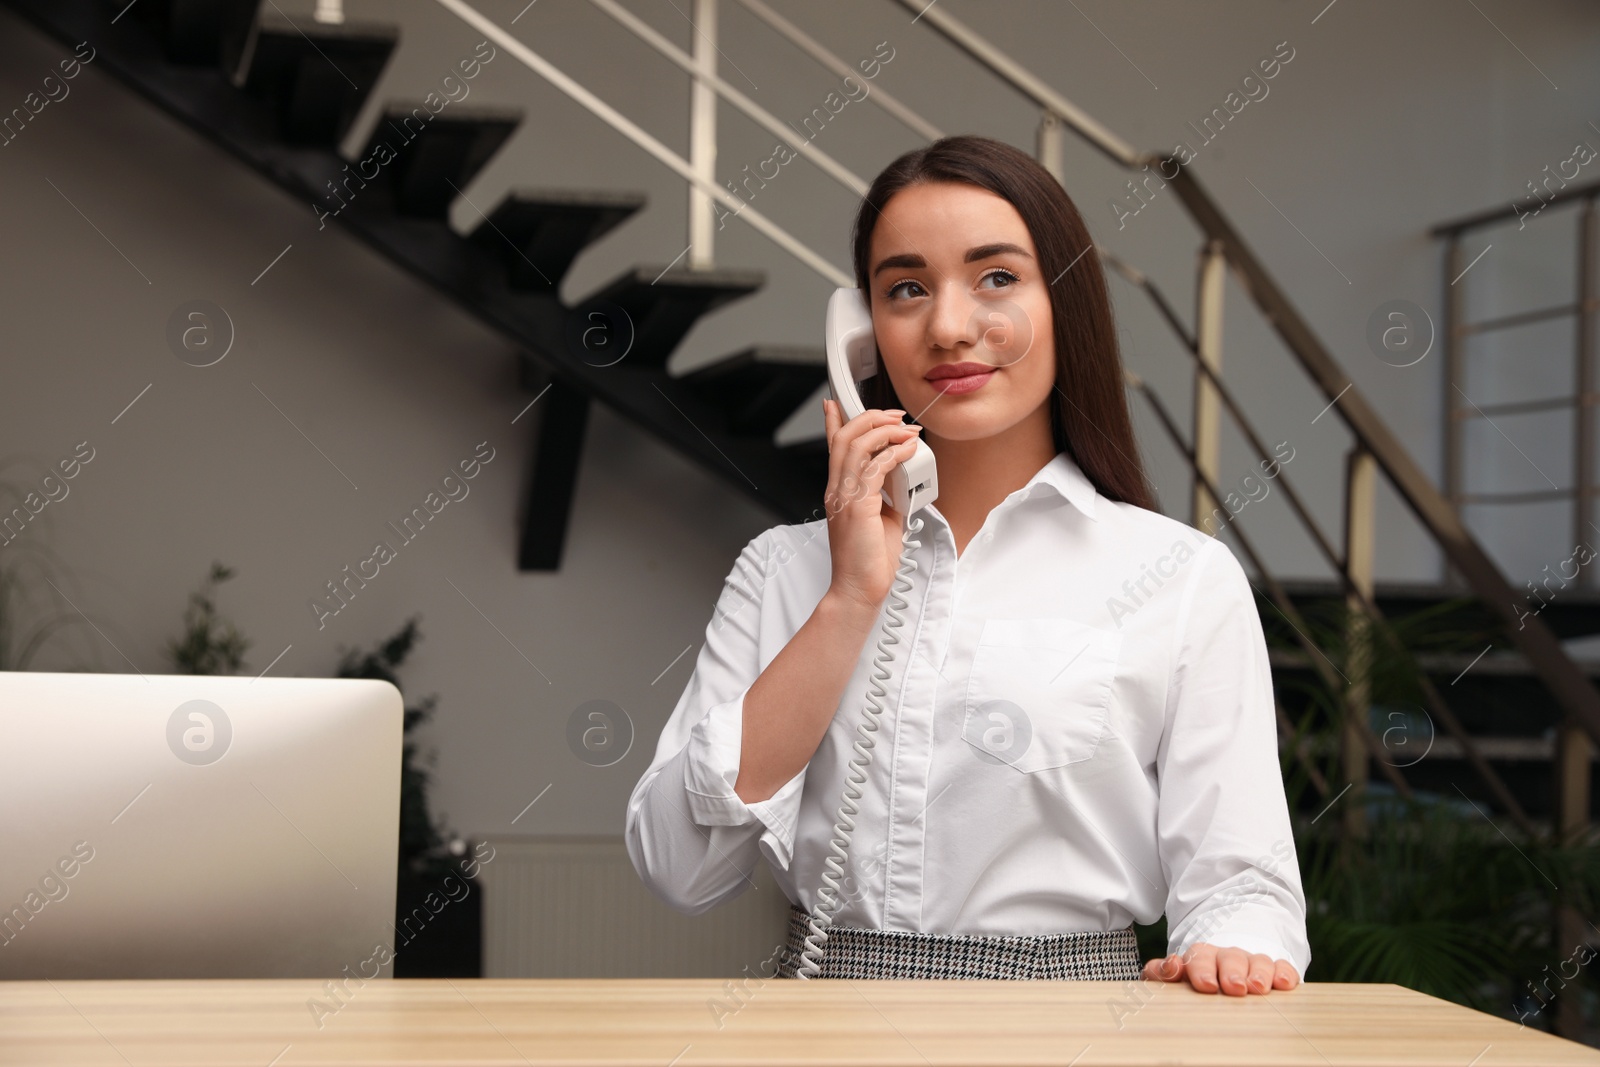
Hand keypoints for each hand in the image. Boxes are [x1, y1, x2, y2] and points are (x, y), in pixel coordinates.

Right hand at [821, 397, 923, 610]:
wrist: (860, 589)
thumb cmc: (869, 561)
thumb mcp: (882, 517)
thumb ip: (887, 493)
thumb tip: (902, 476)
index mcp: (839, 492)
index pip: (832, 448)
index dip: (834, 421)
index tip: (837, 403)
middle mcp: (837, 490)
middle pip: (844, 437)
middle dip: (870, 418)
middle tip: (895, 417)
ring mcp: (844, 497)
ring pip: (856, 445)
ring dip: (884, 431)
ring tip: (905, 429)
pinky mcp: (857, 506)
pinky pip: (873, 468)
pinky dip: (893, 453)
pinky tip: (907, 451)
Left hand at [1141, 943, 1299, 994]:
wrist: (1227, 966)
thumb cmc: (1198, 978)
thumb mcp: (1176, 976)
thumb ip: (1163, 972)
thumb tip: (1170, 966)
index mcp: (1203, 957)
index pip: (1200, 956)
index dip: (1201, 968)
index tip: (1205, 985)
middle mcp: (1229, 958)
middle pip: (1231, 958)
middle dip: (1232, 971)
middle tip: (1233, 987)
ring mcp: (1254, 963)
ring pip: (1258, 961)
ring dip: (1259, 973)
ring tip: (1258, 987)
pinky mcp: (1277, 971)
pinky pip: (1282, 967)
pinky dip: (1284, 973)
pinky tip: (1284, 983)